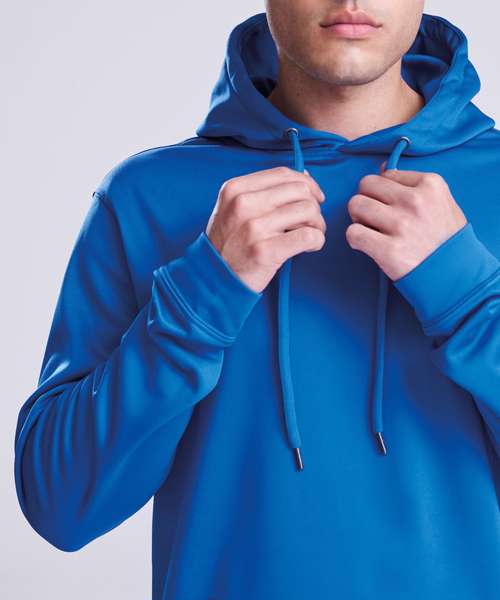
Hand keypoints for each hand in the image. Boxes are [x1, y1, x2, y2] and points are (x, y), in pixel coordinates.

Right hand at [206, 166, 326, 292]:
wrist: (213, 278)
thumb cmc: (228, 243)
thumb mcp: (233, 208)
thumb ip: (264, 192)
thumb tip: (304, 177)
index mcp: (235, 189)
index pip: (283, 174)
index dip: (307, 183)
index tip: (315, 196)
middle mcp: (243, 204)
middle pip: (299, 190)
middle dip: (314, 205)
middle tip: (312, 222)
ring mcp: (254, 227)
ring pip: (308, 210)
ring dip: (318, 224)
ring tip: (311, 235)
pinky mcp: (266, 251)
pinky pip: (308, 236)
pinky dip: (317, 241)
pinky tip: (310, 247)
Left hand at [345, 166, 467, 280]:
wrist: (456, 276)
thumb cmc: (446, 239)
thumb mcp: (441, 202)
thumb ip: (413, 184)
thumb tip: (382, 168)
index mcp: (430, 184)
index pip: (386, 175)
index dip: (383, 191)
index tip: (391, 207)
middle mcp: (415, 201)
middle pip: (365, 185)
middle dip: (366, 200)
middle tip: (374, 218)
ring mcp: (401, 225)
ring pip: (355, 205)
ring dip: (358, 219)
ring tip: (371, 230)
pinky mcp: (389, 250)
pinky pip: (353, 233)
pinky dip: (355, 239)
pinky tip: (367, 245)